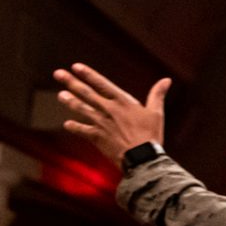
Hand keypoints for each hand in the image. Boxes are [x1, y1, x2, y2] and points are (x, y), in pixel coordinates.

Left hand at [53, 62, 170, 164]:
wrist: (141, 158)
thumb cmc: (151, 135)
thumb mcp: (156, 113)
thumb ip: (157, 95)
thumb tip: (167, 80)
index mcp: (122, 102)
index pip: (102, 84)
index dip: (88, 74)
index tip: (76, 66)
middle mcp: (108, 110)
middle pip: (86, 93)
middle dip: (71, 82)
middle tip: (58, 73)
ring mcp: (101, 123)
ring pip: (81, 109)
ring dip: (70, 101)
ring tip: (60, 95)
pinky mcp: (97, 137)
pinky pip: (82, 130)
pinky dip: (74, 127)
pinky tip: (67, 124)